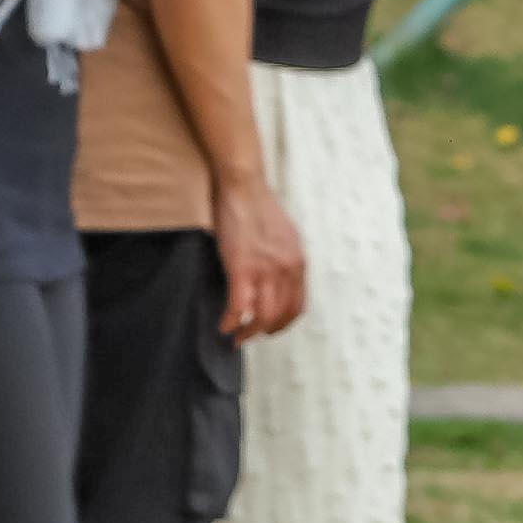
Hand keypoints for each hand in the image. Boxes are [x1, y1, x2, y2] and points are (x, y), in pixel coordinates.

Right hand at [215, 173, 310, 339]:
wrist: (243, 185)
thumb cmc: (257, 205)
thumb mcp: (284, 235)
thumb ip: (285, 258)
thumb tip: (278, 276)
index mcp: (298, 262)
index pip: (297, 306)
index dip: (283, 322)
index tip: (270, 327)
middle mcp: (288, 269)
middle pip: (282, 316)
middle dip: (265, 331)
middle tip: (250, 336)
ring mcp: (266, 270)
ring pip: (262, 317)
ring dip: (248, 332)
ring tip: (237, 337)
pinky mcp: (243, 268)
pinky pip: (239, 307)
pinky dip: (231, 321)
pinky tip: (223, 325)